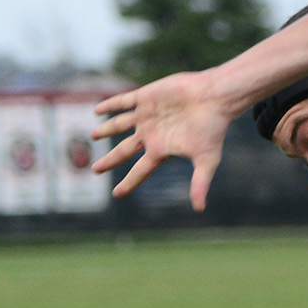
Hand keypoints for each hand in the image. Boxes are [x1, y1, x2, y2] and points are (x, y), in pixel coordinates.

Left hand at [92, 71, 235, 210]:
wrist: (214, 98)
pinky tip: (98, 110)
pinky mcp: (146, 97)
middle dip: (110, 160)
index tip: (116, 194)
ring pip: (120, 125)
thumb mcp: (207, 160)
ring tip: (93, 136)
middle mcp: (151, 134)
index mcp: (161, 150)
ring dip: (106, 130)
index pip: (140, 170)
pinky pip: (123, 102)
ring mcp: (147, 116)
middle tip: (95, 170)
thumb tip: (199, 209)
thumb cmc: (212, 129)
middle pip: (125, 150)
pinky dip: (110, 106)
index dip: (128, 182)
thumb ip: (200, 183)